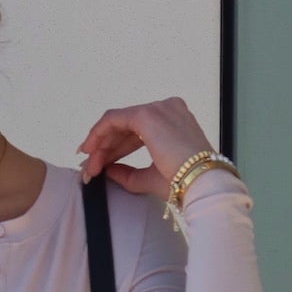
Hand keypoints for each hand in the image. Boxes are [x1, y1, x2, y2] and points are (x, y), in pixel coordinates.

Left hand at [75, 97, 216, 197]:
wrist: (202, 183)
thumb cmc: (186, 182)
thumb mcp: (151, 177)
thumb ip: (128, 173)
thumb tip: (108, 170)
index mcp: (174, 121)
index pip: (137, 131)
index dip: (115, 146)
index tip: (100, 161)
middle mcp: (167, 109)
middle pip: (126, 126)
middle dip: (106, 148)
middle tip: (91, 167)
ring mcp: (158, 109)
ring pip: (117, 123)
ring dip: (101, 145)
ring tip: (90, 166)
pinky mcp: (147, 115)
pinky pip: (114, 119)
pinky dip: (99, 134)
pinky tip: (91, 151)